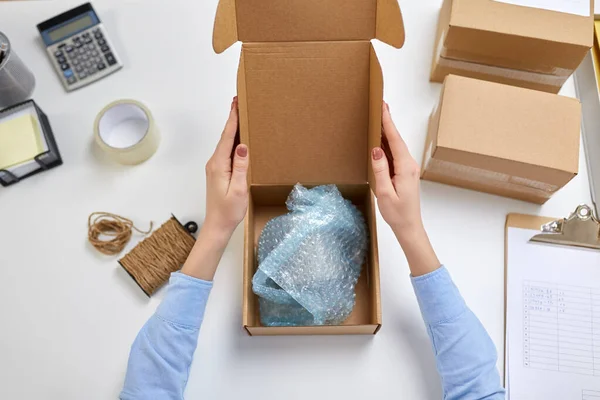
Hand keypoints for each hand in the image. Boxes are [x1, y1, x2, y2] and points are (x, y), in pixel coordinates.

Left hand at [181, 97, 248, 280]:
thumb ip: (240, 167)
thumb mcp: (238, 190)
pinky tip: (240, 138)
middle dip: (233, 118)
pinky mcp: (219, 172)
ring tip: (241, 114)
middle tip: (239, 101)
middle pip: (226, 136)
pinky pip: (227, 151)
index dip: (233, 118)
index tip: (236, 102)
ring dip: (234, 129)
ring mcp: (216, 167)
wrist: (217, 226)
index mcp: (219, 164)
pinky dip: (234, 141)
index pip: (227, 137)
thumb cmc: (229, 211)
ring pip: (226, 143)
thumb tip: (242, 146)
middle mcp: (215, 163)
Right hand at [370, 102, 439, 276]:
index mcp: (405, 167)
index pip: (395, 140)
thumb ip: (380, 170)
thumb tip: (376, 149)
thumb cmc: (397, 213)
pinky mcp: (403, 172)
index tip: (382, 107)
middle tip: (379, 105)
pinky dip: (387, 144)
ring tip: (377, 118)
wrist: (409, 227)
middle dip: (387, 122)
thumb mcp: (385, 193)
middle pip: (396, 139)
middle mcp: (408, 164)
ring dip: (386, 132)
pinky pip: (394, 154)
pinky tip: (380, 139)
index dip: (388, 122)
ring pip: (395, 146)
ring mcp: (406, 168)